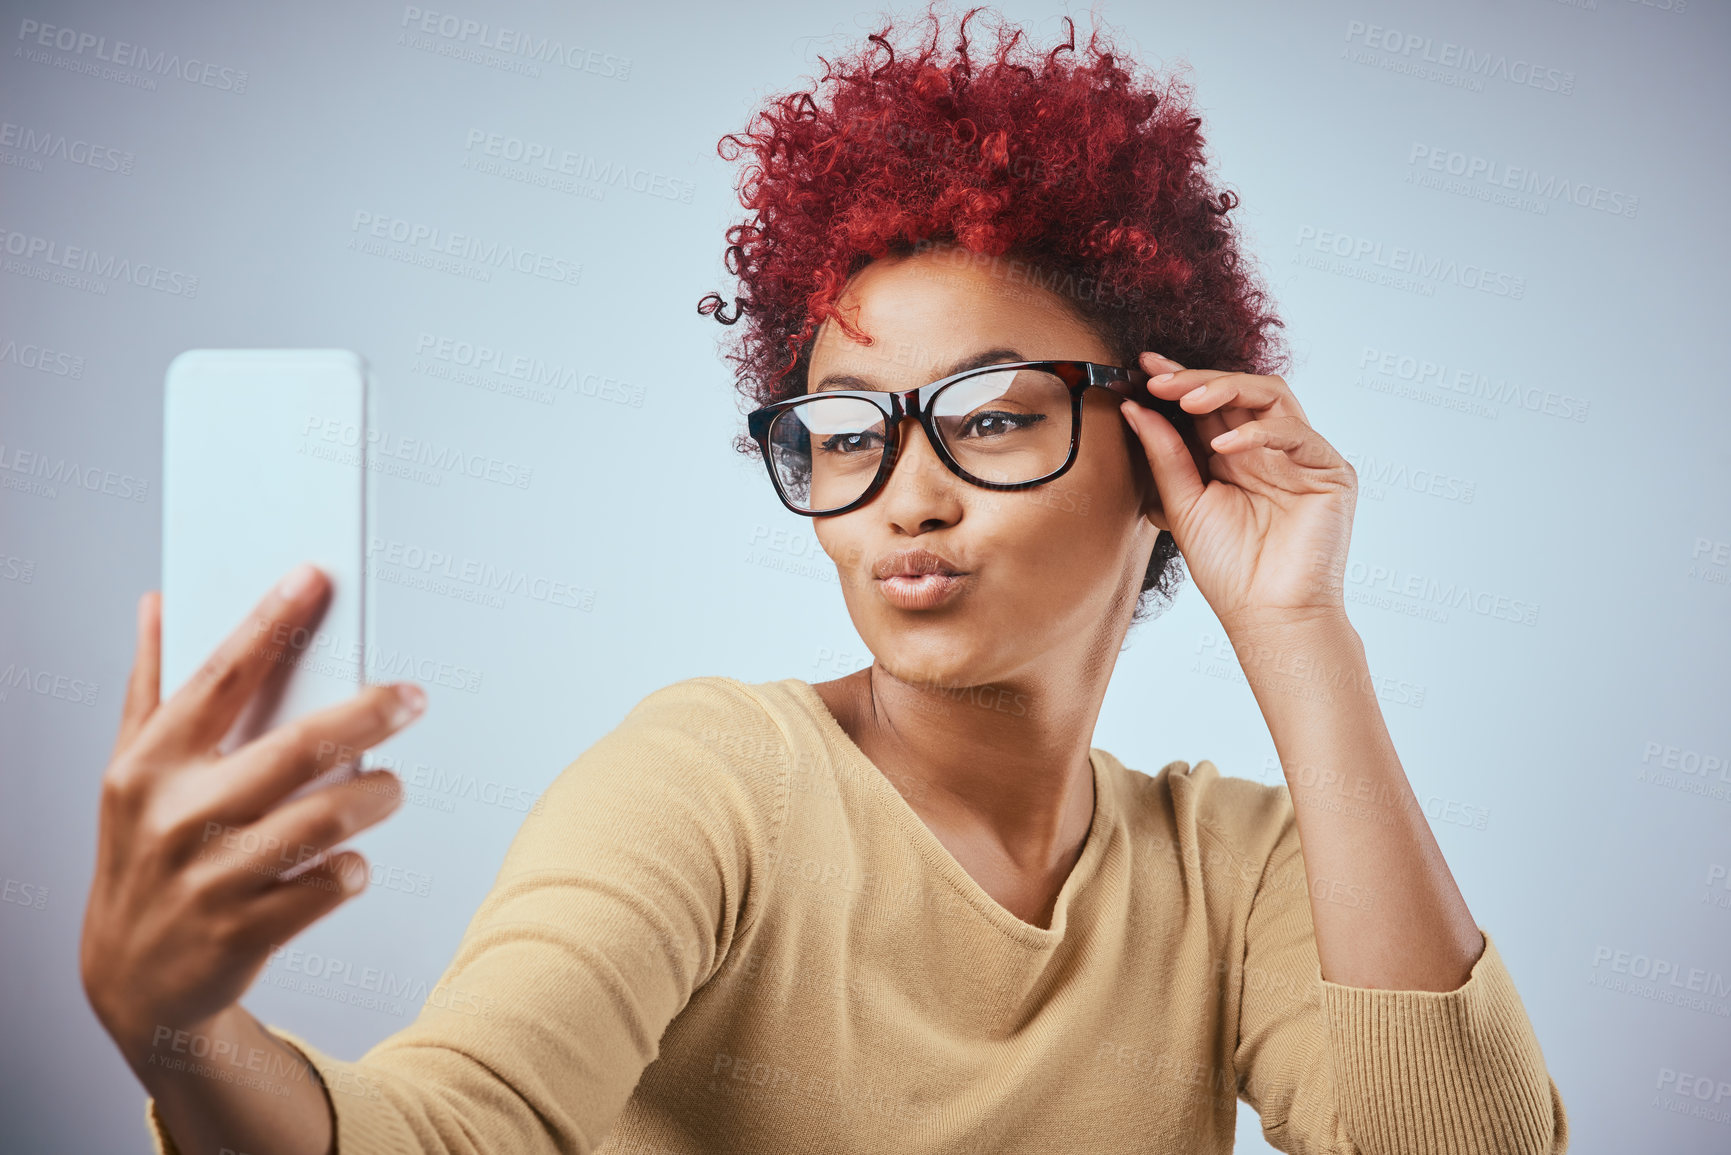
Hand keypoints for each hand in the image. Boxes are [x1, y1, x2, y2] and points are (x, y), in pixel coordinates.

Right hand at [80, 564, 426, 1068]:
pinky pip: (327, 886)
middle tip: (413, 696)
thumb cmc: (144, 855)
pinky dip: (352, 869)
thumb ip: (149, 687)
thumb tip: (158, 603)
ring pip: (324, 820)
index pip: (219, 678)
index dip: (269, 624)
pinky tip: (349, 861)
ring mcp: (209, 879)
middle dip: (366, 713)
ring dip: (374, 796)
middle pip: (296, 747)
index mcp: (149, 766)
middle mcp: (176, 818)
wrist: (132, 981)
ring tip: (388, 786)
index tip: (314, 579)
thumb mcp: (132, 774)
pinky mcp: (242, 933)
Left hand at [1119, 352, 1356, 633]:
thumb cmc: (1229, 569)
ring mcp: (1301, 457)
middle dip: (1195, 379)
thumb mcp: (1184, 504)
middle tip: (1157, 379)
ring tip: (1187, 400)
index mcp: (1234, 455)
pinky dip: (1258, 432)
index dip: (1179, 380)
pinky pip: (1296, 434)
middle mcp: (1269, 449)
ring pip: (1271, 395)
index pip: (1209, 403)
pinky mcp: (1330, 472)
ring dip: (1225, 389)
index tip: (1141, 368)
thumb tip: (1134, 408)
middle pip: (1239, 390)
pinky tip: (1224, 446)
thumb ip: (1164, 456)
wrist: (1268, 616)